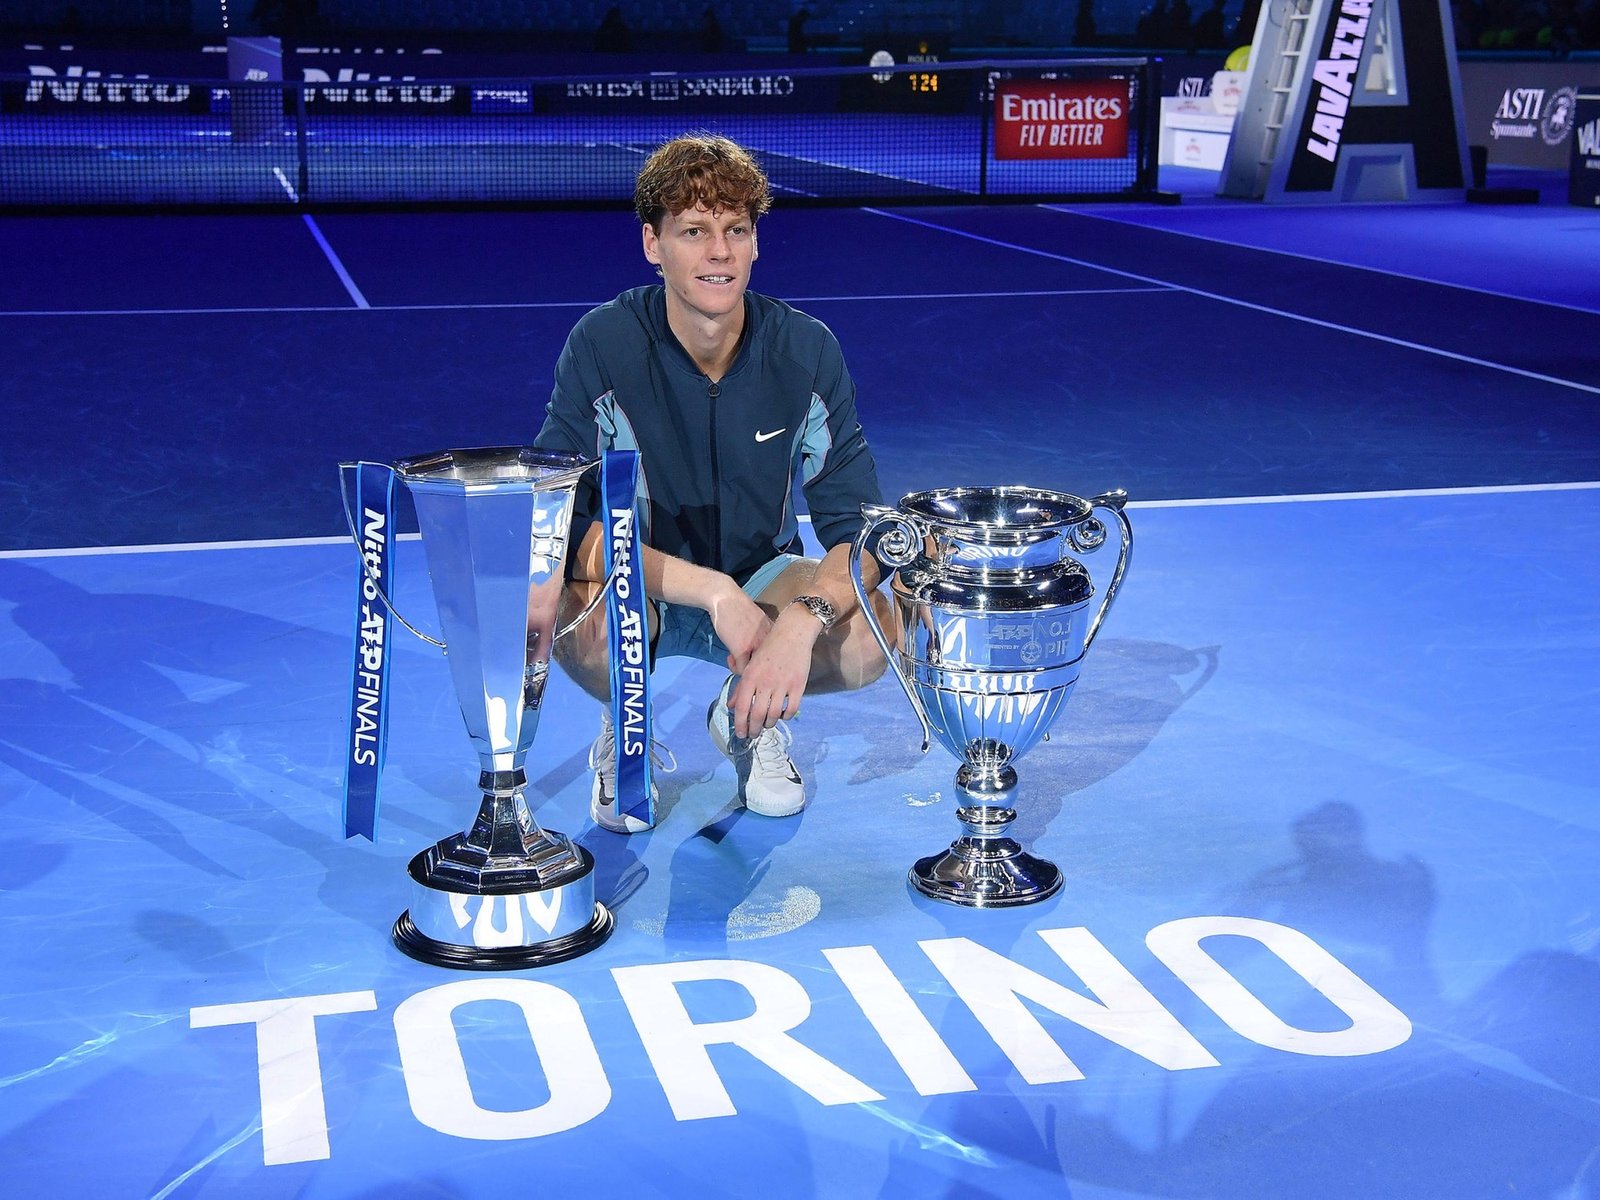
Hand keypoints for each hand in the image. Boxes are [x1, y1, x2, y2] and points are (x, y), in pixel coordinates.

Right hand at [706, 582, 770, 675]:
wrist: (725, 598)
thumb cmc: (739, 611)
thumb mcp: (759, 625)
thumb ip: (763, 640)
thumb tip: (761, 659)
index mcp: (776, 635)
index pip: (779, 659)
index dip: (767, 665)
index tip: (754, 659)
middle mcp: (770, 641)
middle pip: (769, 668)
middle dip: (756, 671)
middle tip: (745, 662)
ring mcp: (756, 645)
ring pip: (755, 672)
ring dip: (744, 670)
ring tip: (736, 660)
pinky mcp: (742, 649)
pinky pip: (741, 669)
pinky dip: (734, 667)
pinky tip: (730, 657)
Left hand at [727, 606, 820, 737]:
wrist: (792, 633)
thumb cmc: (769, 648)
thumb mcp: (751, 666)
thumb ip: (741, 687)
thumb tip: (730, 705)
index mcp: (750, 676)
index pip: (742, 707)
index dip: (740, 723)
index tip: (740, 733)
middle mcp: (765, 682)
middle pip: (757, 715)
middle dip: (754, 729)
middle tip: (753, 735)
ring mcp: (782, 684)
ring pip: (773, 714)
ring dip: (769, 724)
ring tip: (766, 725)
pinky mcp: (798, 685)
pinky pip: (791, 709)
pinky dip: (786, 716)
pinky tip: (782, 715)